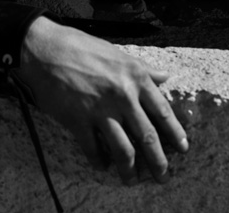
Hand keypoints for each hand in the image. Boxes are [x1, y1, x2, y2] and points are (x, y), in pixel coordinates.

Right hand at [14, 16, 187, 182]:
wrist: (45, 49)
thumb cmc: (80, 47)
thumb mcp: (117, 53)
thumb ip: (143, 68)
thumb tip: (164, 76)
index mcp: (135, 77)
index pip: (162, 112)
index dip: (175, 133)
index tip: (182, 148)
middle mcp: (122, 96)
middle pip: (147, 137)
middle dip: (158, 161)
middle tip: (162, 176)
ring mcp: (100, 110)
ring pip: (124, 149)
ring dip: (130, 169)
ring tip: (131, 180)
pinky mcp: (78, 120)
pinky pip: (93, 149)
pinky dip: (99, 161)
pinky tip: (102, 166)